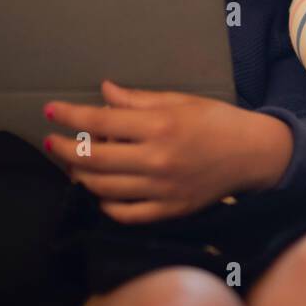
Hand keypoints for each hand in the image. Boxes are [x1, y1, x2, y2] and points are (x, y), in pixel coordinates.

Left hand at [42, 81, 291, 223]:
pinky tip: (99, 190)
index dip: (70, 116)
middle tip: (52, 141)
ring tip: (74, 164)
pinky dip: (104, 204)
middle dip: (64, 148)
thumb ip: (138, 100)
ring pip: (103, 188)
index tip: (51, 110)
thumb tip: (104, 92)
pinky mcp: (169, 210)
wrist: (253, 154)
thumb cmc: (218, 121)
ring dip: (80, 176)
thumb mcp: (180, 101)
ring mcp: (162, 189)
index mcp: (161, 126)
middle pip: (94, 159)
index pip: (101, 122)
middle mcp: (158, 160)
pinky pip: (125, 214)